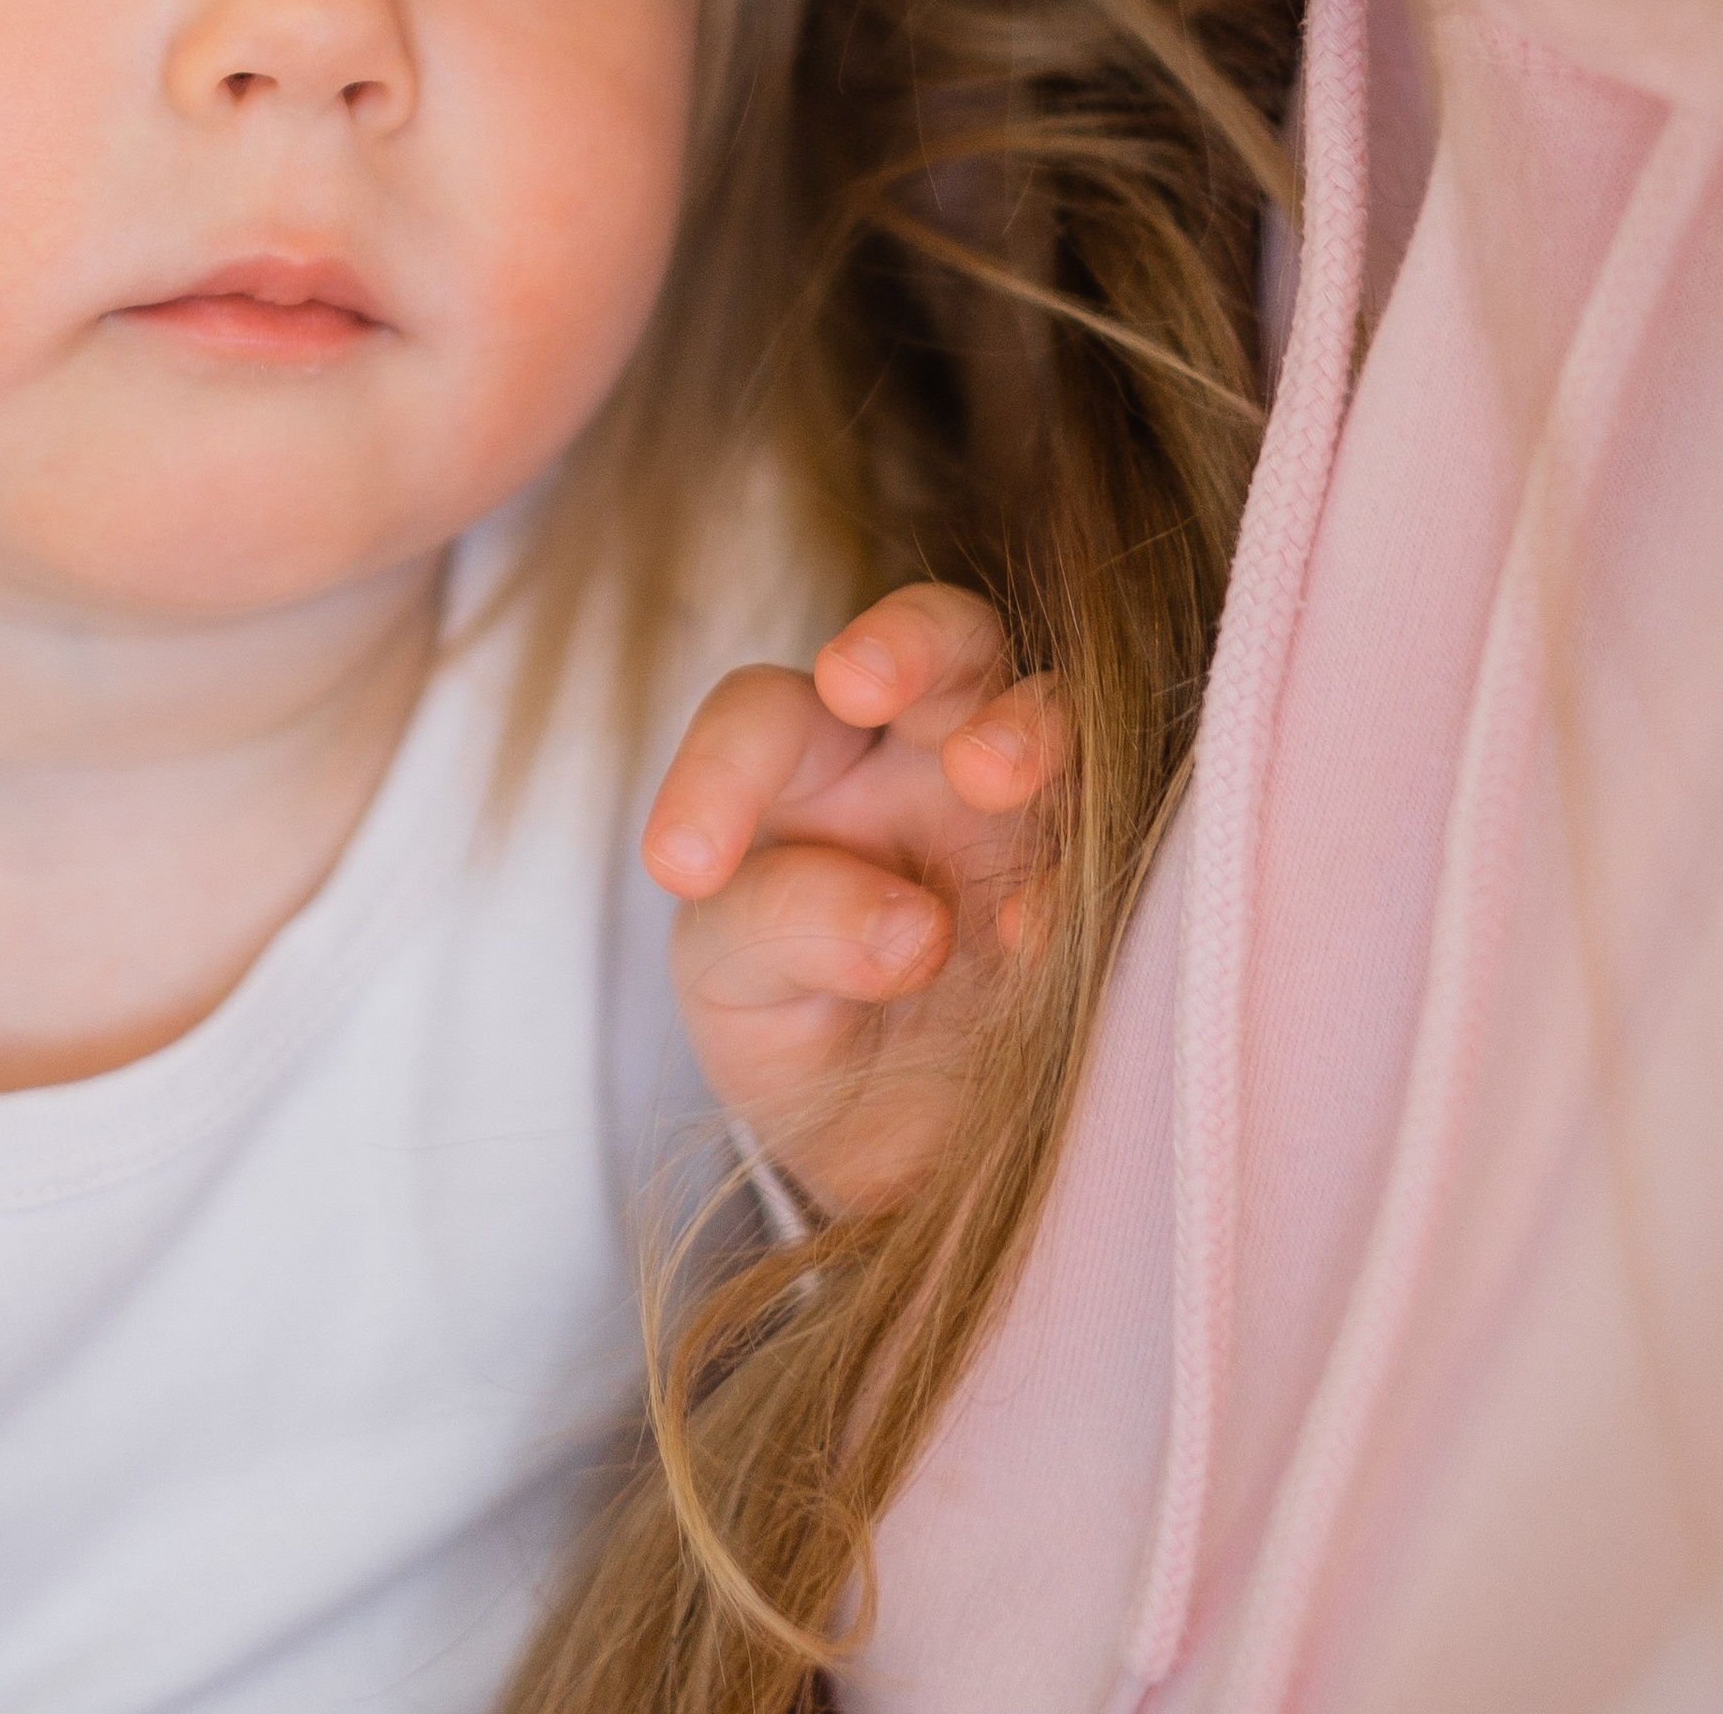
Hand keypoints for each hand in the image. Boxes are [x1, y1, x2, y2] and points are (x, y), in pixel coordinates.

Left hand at [642, 583, 1064, 1218]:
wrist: (909, 1165)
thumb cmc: (808, 1038)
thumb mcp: (742, 990)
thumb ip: (774, 927)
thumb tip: (913, 927)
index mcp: (810, 768)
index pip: (765, 712)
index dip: (720, 767)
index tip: (681, 870)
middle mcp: (929, 763)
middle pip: (939, 636)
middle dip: (905, 641)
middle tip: (855, 683)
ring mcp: (1035, 817)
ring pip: (1051, 706)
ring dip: (1023, 727)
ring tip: (986, 776)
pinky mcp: (1110, 885)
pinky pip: (1121, 837)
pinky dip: (1075, 869)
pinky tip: (1027, 933)